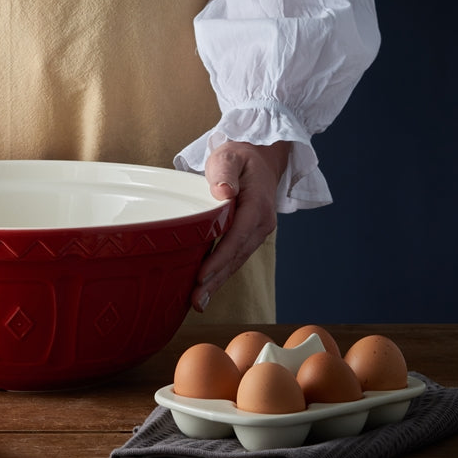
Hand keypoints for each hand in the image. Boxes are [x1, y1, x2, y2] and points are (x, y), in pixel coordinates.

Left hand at [191, 140, 290, 312]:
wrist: (259, 158)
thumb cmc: (239, 156)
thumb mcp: (229, 155)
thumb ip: (225, 171)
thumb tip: (223, 192)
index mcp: (257, 205)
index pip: (238, 236)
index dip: (220, 257)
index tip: (202, 275)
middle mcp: (261, 223)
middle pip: (237, 256)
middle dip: (216, 280)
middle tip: (196, 301)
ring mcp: (257, 232)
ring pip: (236, 261)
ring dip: (217, 282)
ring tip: (198, 302)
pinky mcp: (249, 236)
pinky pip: (234, 257)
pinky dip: (221, 273)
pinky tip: (206, 288)